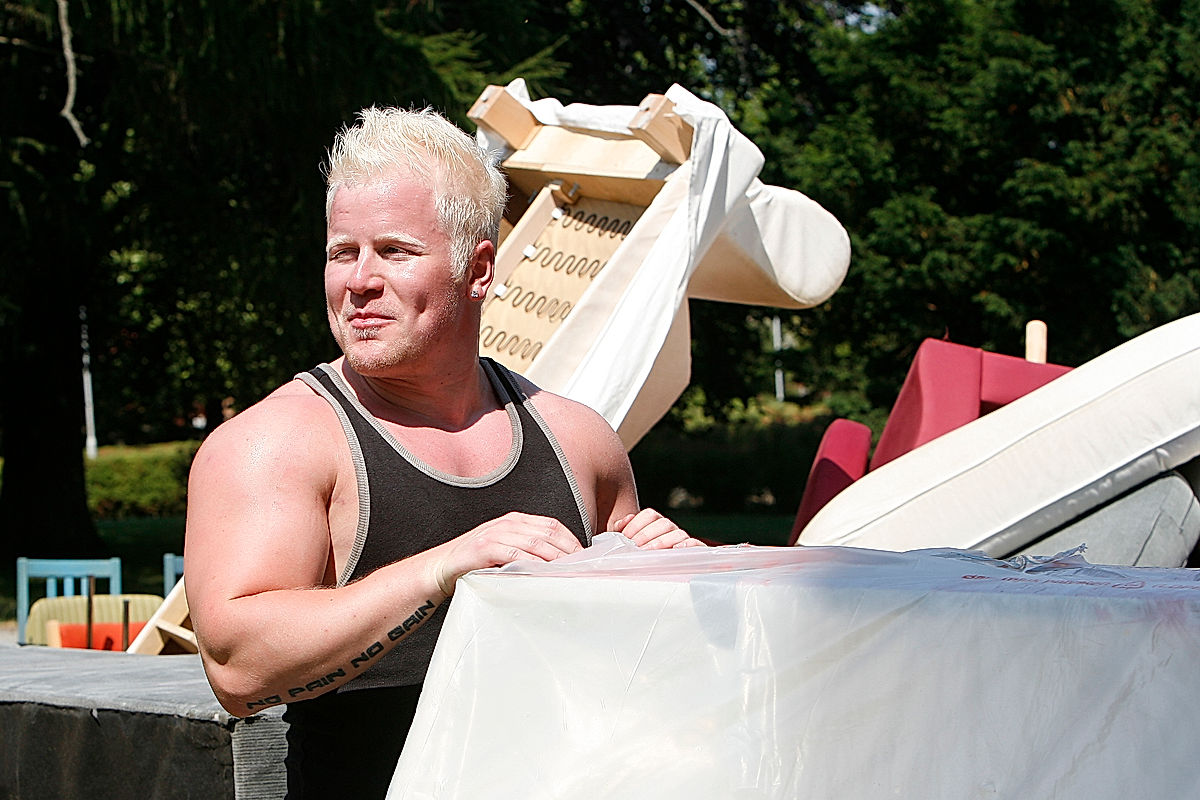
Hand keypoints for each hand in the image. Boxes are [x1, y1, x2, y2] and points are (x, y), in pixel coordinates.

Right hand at [426, 512, 583, 595]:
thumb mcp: (506, 549)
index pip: (552, 525)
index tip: (583, 556)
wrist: (442, 567)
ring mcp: (495, 533)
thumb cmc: (477, 561)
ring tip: (567, 571)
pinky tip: (542, 572)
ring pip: (535, 543)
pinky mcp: (485, 548)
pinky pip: (514, 554)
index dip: (570, 539)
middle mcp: (508, 523)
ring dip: (554, 558)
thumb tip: (559, 563)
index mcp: (516, 521)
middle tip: (580, 567)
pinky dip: (531, 563)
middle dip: (567, 550)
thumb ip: (528, 550)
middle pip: (547, 533)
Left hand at [611, 508, 706, 549]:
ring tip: (648, 552)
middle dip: (646, 535)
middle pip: (663, 523)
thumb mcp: (628, 544)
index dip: (636, 524)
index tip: (625, 537)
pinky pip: (696, 544)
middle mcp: (671, 530)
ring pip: (677, 533)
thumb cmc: (640, 558)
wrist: (658, 575)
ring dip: (661, 542)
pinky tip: (676, 549)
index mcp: (656, 524)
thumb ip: (621, 530)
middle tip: (635, 547)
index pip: (649, 515)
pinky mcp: (695, 553)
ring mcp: (683, 541)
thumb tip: (621, 523)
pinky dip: (688, 545)